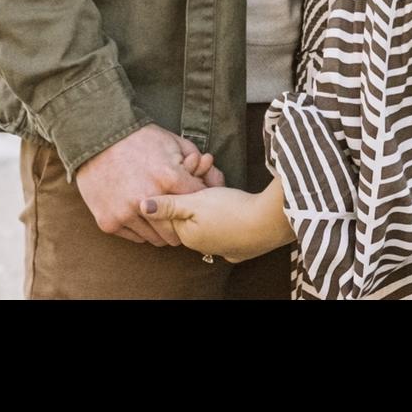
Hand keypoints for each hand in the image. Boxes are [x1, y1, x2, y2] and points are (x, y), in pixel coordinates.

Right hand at [76, 126, 223, 246]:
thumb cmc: (140, 138)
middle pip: (175, 231)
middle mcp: (147, 200)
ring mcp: (125, 214)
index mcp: (168, 178)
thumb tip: (210, 178)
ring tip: (160, 216)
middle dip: (179, 225)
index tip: (193, 203)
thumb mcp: (173, 141)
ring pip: (155, 238)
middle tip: (178, 219)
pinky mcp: (109, 222)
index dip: (196, 203)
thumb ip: (194, 160)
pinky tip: (141, 215)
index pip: (195, 205)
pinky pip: (135, 237)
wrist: (98, 138)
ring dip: (160, 230)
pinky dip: (141, 229)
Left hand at [141, 176, 292, 263]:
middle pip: (193, 213)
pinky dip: (227, 214)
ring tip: (221, 175)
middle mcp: (203, 247)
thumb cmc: (230, 210)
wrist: (270, 222)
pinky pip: (227, 229)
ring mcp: (224, 249)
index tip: (193, 163)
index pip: (175, 209)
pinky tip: (232, 203)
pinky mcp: (242, 247)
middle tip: (208, 162)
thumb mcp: (195, 202)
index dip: (182, 183)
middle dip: (197, 186)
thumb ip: (167, 205)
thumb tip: (141, 206)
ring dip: (212, 196)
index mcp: (188, 236)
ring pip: (210, 219)